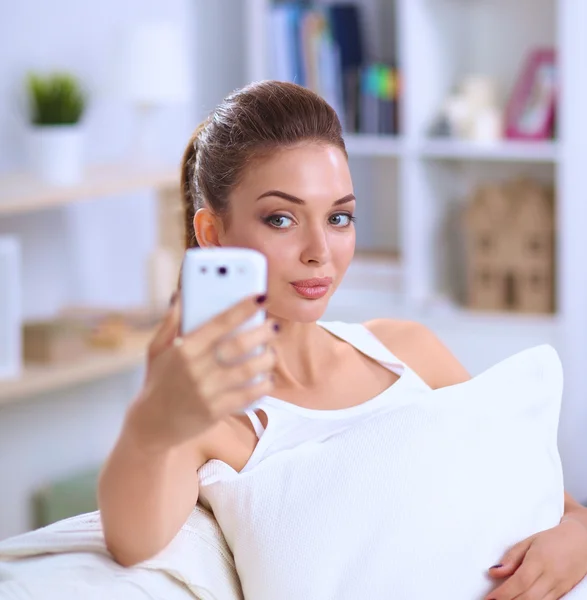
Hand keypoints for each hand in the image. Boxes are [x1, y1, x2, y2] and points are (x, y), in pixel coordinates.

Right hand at [131, 291, 277, 448]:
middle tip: (273, 327)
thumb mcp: (156, 350)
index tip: (260, 298)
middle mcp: (196, 368)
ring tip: (271, 353)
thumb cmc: (157, 383)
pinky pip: (247, 395)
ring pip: (247, 369)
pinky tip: (268, 379)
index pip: (219, 322)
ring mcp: (206, 391)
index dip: (243, 308)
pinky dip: (263, 385)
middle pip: (239, 345)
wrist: (152, 425)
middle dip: (262, 332)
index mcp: (183, 348)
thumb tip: (180, 297)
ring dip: (266, 359)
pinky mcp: (215, 411)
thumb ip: (169, 323)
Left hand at [485, 518, 586, 599]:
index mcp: (539, 560)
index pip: (519, 581)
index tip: (489, 598)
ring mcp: (559, 587)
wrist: (582, 541)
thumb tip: (493, 572)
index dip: (503, 593)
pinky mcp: (564, 593)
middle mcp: (551, 576)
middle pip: (528, 597)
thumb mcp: (529, 541)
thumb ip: (511, 557)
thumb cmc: (552, 539)